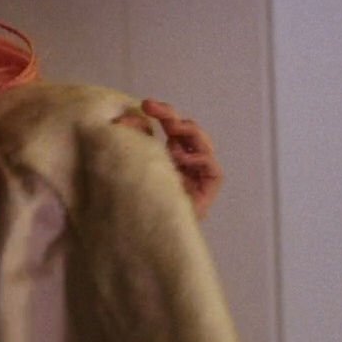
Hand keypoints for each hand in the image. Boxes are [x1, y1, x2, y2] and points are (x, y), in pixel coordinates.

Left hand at [114, 99, 222, 219]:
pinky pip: (213, 169)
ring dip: (188, 133)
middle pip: (189, 135)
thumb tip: (129, 117)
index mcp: (167, 159)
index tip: (146, 104)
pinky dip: (199, 159)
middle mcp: (184, 167)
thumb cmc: (130, 201)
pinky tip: (180, 160)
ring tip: (170, 131)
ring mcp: (197, 179)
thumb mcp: (129, 162)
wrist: (136, 237)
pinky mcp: (207, 192)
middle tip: (153, 108)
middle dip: (173, 118)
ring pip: (203, 146)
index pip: (172, 131)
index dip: (164, 114)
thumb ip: (132, 140)